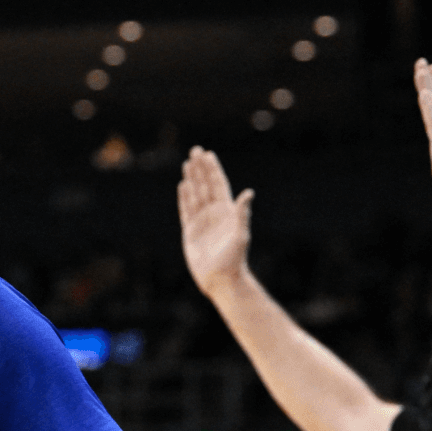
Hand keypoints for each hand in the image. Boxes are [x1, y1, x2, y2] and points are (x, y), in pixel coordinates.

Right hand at [177, 147, 253, 300]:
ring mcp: (202, 221)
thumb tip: (248, 192)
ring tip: (188, 163)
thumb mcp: (241, 235)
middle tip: (195, 150)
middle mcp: (214, 213)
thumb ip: (242, 213)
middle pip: (206, 185)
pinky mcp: (191, 232)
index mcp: (226, 211)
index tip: (208, 154)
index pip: (218, 184)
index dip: (213, 169)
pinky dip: (184, 197)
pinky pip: (186, 210)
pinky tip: (183, 185)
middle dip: (200, 168)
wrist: (221, 280)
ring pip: (195, 194)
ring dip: (192, 178)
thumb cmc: (234, 259)